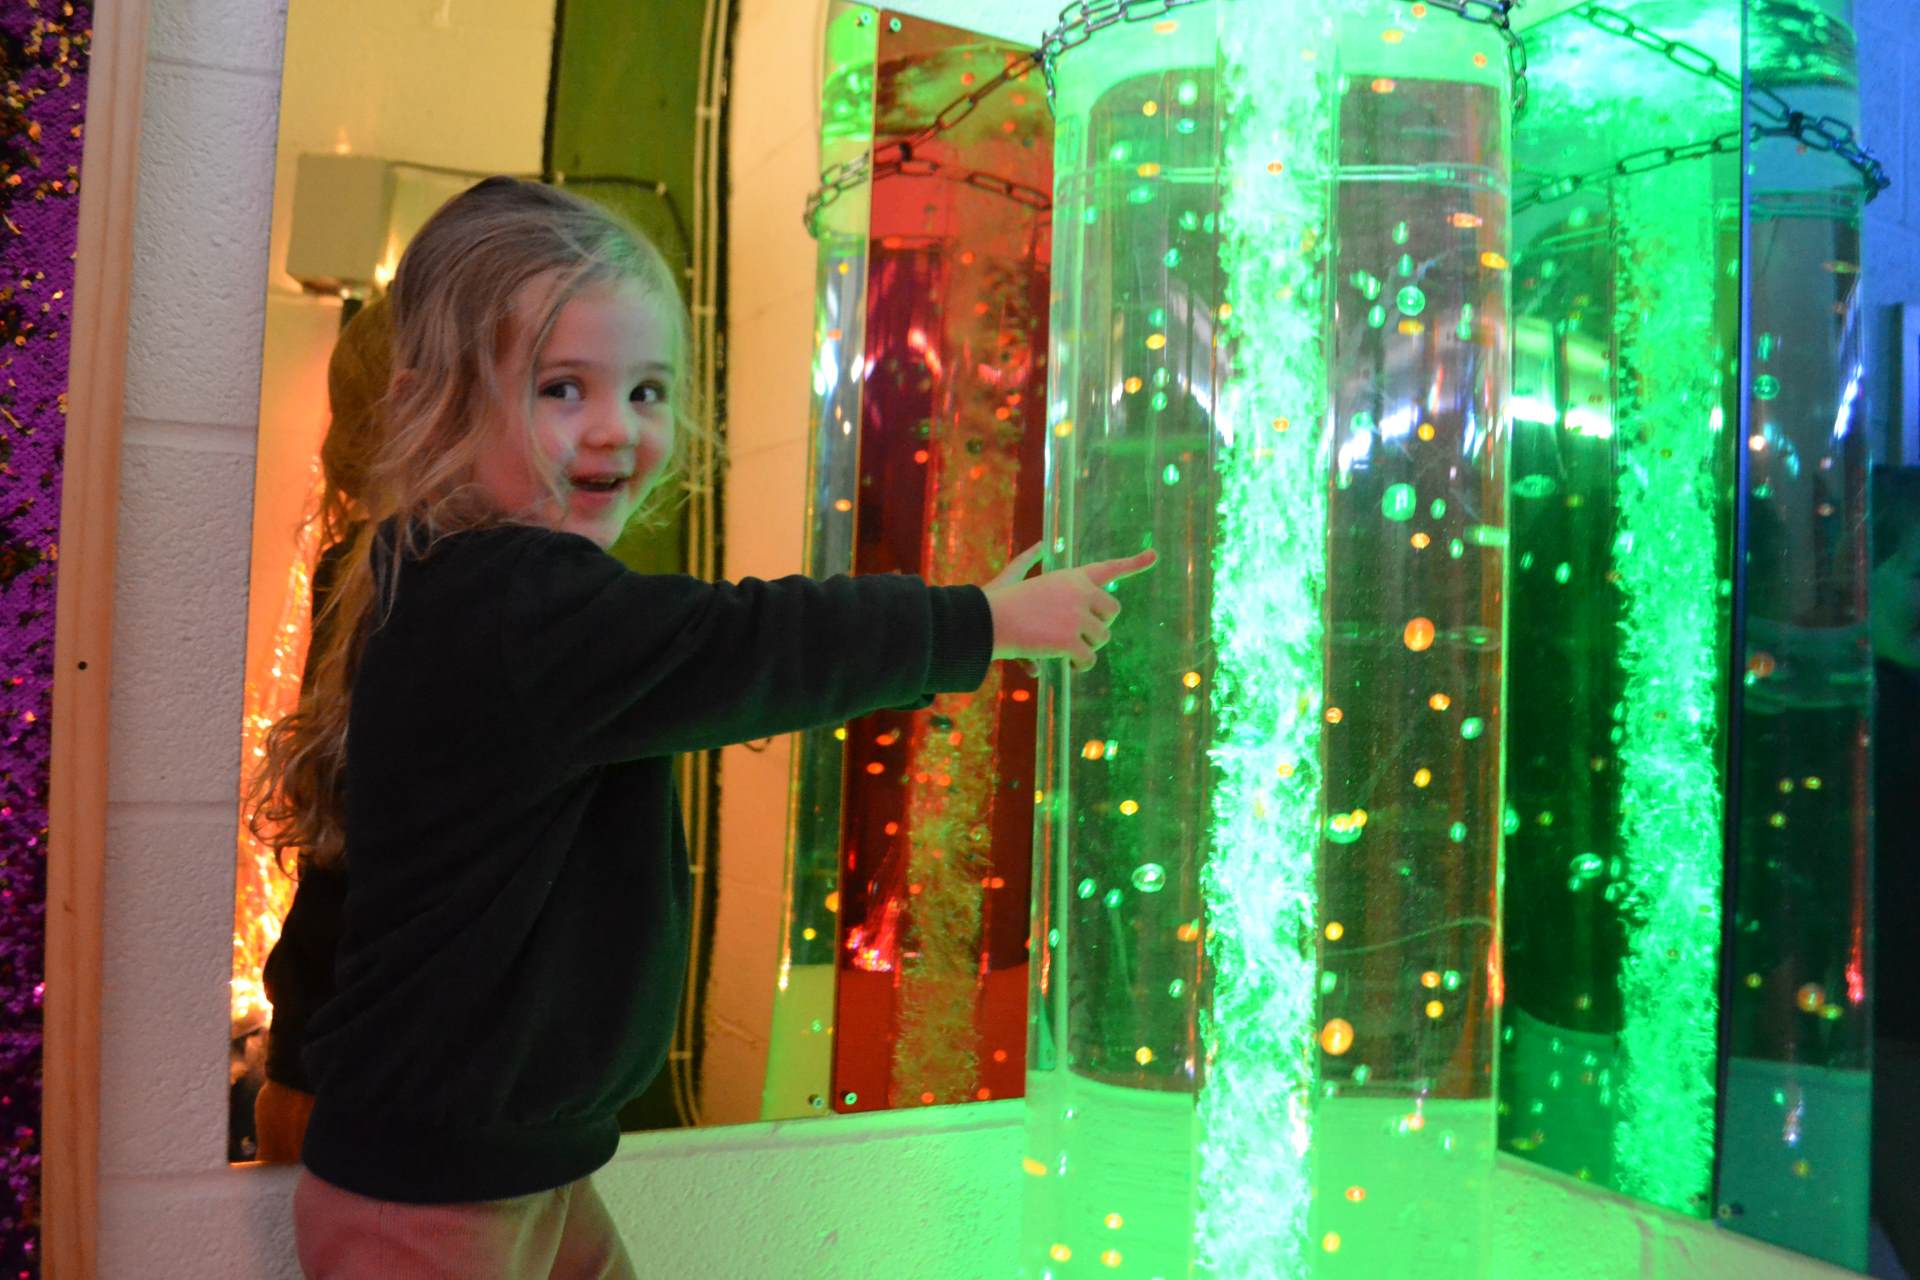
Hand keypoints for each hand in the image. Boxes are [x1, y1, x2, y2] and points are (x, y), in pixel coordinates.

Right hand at [983, 542, 1157, 672]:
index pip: (1108, 569)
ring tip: (1064, 651)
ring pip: (1101, 638)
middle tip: (1080, 635)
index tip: (1154, 555)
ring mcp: (1077, 615)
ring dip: (1086, 648)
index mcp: (1070, 577)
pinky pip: (1088, 658)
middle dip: (1100, 625)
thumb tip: (1037, 549)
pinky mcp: (1070, 639)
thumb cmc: (998, 604)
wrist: (988, 621)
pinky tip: (1067, 665)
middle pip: (1112, 611)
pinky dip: (1080, 665)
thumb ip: (1031, 567)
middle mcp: (1079, 591)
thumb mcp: (1019, 577)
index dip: (1133, 562)